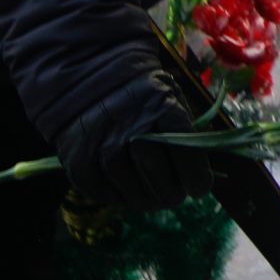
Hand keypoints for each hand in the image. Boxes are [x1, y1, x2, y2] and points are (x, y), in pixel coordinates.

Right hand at [55, 70, 213, 211]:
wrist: (91, 79)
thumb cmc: (143, 94)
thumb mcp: (171, 97)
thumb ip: (186, 131)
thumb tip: (201, 175)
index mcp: (161, 105)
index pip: (185, 150)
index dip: (196, 176)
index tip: (201, 189)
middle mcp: (130, 125)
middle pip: (156, 171)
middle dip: (172, 192)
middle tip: (176, 198)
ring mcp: (101, 142)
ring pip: (130, 187)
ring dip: (147, 200)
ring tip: (155, 201)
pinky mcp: (78, 159)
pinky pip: (102, 192)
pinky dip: (120, 200)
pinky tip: (129, 196)